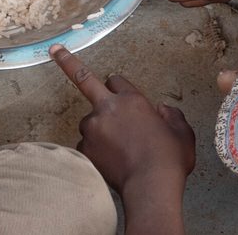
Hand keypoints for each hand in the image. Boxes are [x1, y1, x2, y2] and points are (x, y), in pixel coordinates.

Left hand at [51, 46, 193, 232]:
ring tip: (119, 151)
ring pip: (90, 122)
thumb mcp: (182, 133)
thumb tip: (163, 110)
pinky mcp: (84, 147)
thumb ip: (172, 116)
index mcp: (131, 99)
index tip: (117, 90)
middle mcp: (107, 107)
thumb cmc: (169, 160)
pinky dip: (96, 151)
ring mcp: (92, 127)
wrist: (150, 187)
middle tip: (56, 50)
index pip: (117, 80)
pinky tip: (111, 163)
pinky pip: (87, 145)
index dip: (119, 88)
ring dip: (99, 129)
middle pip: (84, 80)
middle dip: (68, 62)